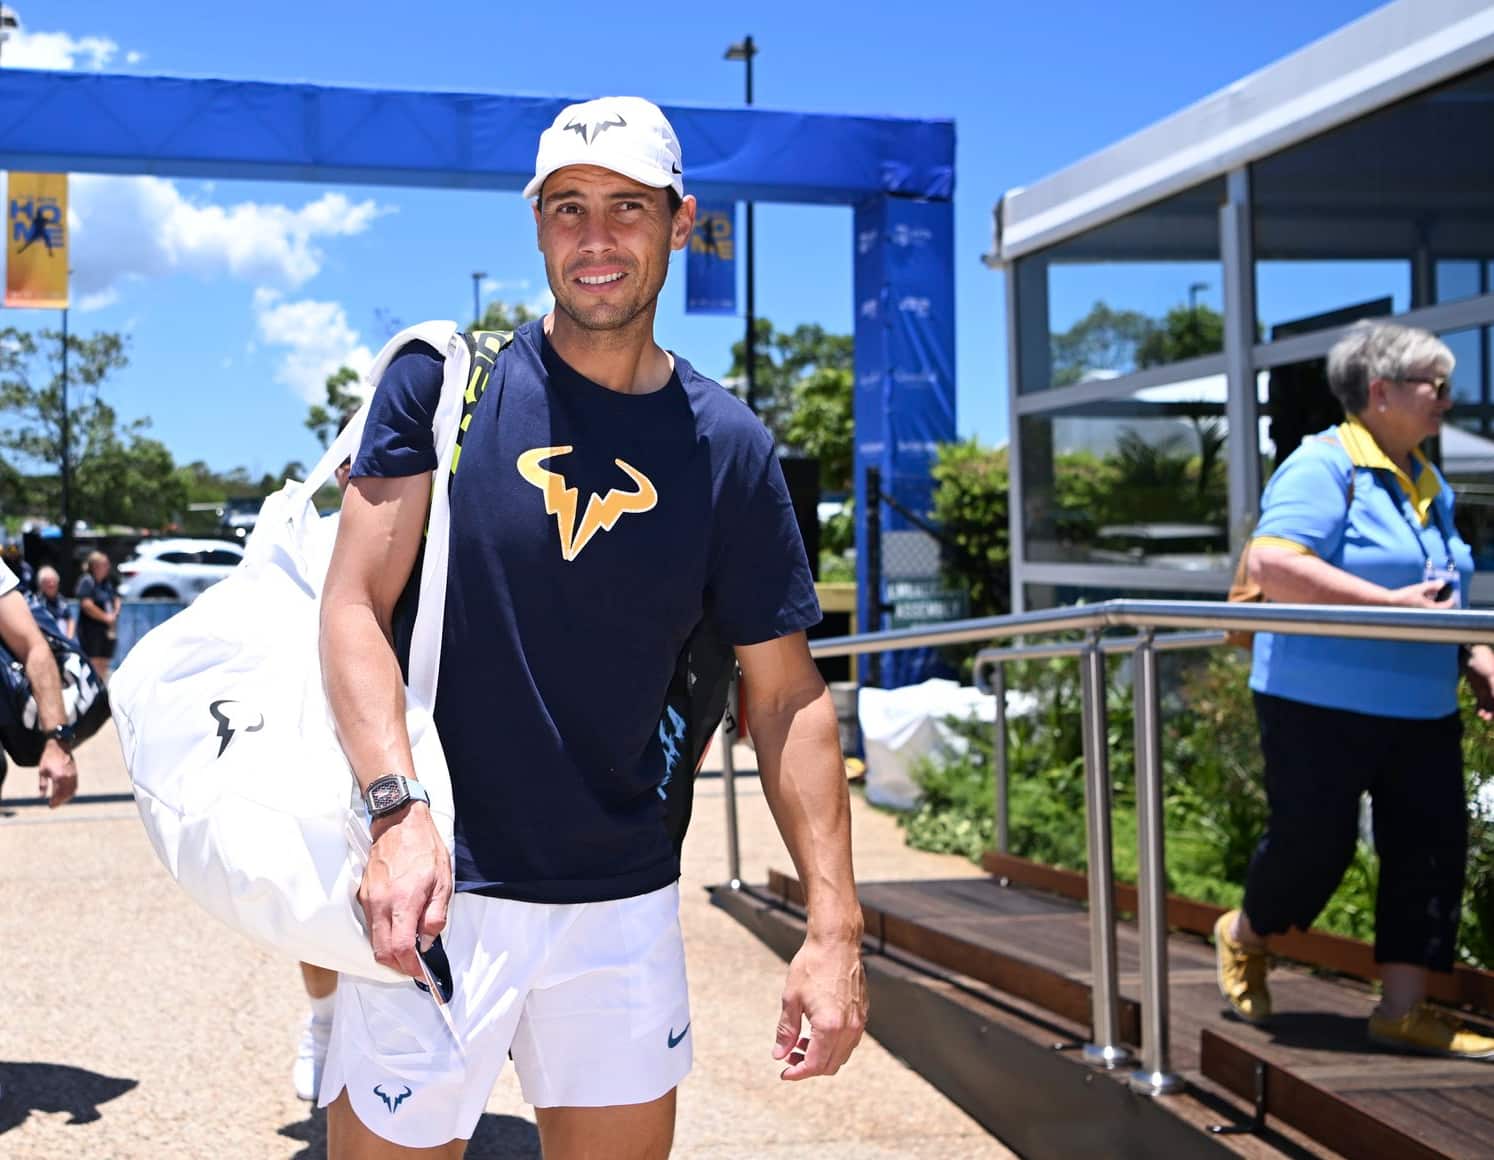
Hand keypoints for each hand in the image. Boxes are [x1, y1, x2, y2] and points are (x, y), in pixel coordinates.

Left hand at [37, 739, 75, 807]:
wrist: (60, 747)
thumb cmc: (49, 758)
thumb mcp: (42, 771)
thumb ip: (43, 785)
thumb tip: (41, 797)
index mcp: (58, 777)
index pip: (58, 794)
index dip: (54, 801)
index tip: (50, 806)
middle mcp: (68, 778)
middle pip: (66, 794)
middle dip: (60, 802)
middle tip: (53, 805)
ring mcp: (73, 776)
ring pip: (72, 791)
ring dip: (66, 798)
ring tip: (59, 801)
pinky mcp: (75, 773)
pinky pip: (75, 786)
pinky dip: (71, 792)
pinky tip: (66, 794)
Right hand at [358, 801, 450, 978]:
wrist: (398, 823)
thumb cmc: (424, 848)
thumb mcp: (443, 882)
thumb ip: (435, 916)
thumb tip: (427, 942)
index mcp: (403, 901)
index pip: (399, 949)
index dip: (411, 968)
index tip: (421, 974)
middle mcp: (381, 904)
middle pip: (382, 952)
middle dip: (398, 966)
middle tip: (416, 968)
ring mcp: (368, 900)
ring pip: (374, 941)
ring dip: (390, 952)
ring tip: (410, 949)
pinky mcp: (363, 896)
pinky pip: (371, 926)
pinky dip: (383, 936)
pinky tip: (399, 930)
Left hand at [773, 931, 867, 1079]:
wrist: (836, 942)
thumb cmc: (812, 965)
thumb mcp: (791, 998)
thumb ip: (786, 1031)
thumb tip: (779, 1055)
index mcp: (829, 1026)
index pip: (814, 1064)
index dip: (797, 1073)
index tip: (784, 1073)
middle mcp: (848, 1028)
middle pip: (830, 1065)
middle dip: (808, 1067)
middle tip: (789, 1057)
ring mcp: (858, 1022)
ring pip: (841, 1056)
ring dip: (821, 1057)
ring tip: (800, 1043)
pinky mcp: (862, 1014)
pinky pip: (849, 1042)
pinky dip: (833, 1046)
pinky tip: (817, 1032)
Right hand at [1389, 580, 1454, 608]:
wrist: (1390, 601)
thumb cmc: (1404, 596)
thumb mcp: (1419, 588)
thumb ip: (1431, 585)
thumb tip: (1442, 583)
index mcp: (1428, 608)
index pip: (1444, 606)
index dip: (1450, 601)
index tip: (1453, 596)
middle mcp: (1425, 610)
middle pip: (1439, 605)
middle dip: (1442, 598)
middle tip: (1445, 591)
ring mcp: (1420, 609)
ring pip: (1432, 604)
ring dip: (1434, 597)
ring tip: (1435, 589)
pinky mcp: (1415, 608)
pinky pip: (1426, 603)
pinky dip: (1428, 598)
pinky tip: (1425, 592)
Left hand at [1467, 646, 1493, 721]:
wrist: (1469, 653)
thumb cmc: (1484, 660)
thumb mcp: (1492, 674)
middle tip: (1489, 718)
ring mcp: (1489, 690)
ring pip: (1491, 705)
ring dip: (1489, 712)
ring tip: (1483, 716)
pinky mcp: (1479, 691)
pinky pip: (1482, 703)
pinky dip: (1481, 709)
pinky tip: (1479, 713)